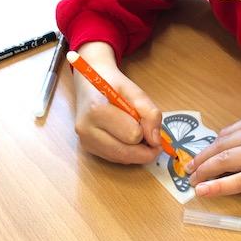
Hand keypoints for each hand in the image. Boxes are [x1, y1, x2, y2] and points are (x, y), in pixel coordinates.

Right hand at [73, 42, 162, 163]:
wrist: (90, 82)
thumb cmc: (113, 84)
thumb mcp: (136, 91)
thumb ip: (150, 113)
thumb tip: (156, 140)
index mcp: (97, 110)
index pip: (133, 134)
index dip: (147, 130)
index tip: (150, 122)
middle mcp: (86, 130)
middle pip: (126, 153)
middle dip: (145, 148)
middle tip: (153, 137)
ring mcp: (85, 141)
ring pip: (121, 159)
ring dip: (136, 151)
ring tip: (138, 133)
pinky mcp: (87, 148)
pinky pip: (114, 158)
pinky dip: (127, 152)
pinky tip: (127, 137)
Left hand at [187, 112, 240, 214]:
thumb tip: (229, 150)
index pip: (226, 133)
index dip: (210, 147)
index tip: (200, 157)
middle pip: (220, 146)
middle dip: (201, 160)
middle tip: (189, 170)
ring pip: (223, 161)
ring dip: (203, 172)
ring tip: (192, 181)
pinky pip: (234, 181)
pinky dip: (215, 187)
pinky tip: (202, 191)